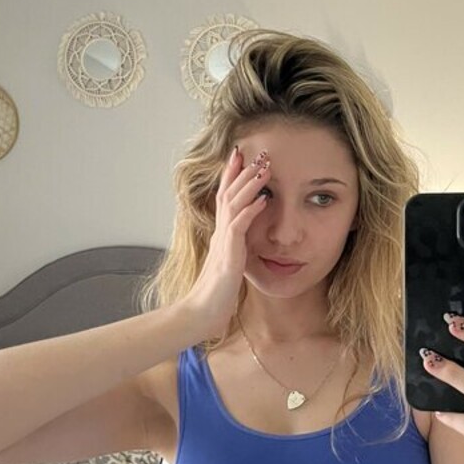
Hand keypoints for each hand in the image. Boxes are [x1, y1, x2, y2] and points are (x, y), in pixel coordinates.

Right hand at [184, 146, 270, 338]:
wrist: (201, 313)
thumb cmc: (214, 295)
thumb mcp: (227, 267)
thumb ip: (232, 252)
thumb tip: (237, 243)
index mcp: (221, 235)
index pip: (225, 198)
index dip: (232, 177)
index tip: (240, 158)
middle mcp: (220, 233)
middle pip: (228, 194)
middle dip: (240, 171)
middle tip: (253, 151)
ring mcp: (223, 242)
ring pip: (234, 204)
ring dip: (249, 185)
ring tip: (263, 167)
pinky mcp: (228, 254)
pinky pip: (239, 226)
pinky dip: (251, 211)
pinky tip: (263, 199)